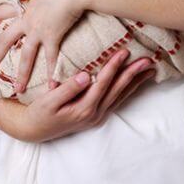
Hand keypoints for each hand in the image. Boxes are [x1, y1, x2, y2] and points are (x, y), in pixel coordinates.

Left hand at [0, 0, 83, 91]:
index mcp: (24, 2)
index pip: (2, 11)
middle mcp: (27, 18)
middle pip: (6, 39)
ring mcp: (38, 29)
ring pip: (26, 55)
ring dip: (22, 74)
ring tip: (17, 88)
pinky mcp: (53, 36)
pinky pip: (51, 58)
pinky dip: (53, 73)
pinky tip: (52, 86)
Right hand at [17, 47, 155, 141]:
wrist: (34, 130)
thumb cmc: (39, 113)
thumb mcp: (49, 100)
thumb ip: (68, 88)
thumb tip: (86, 76)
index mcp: (84, 109)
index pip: (103, 84)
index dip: (114, 67)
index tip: (124, 52)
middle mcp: (94, 114)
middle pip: (118, 90)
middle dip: (134, 74)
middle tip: (149, 60)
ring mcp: (97, 117)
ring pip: (121, 96)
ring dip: (135, 82)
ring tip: (149, 70)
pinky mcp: (96, 116)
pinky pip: (116, 100)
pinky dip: (128, 89)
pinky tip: (135, 82)